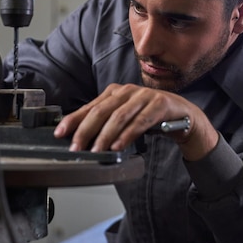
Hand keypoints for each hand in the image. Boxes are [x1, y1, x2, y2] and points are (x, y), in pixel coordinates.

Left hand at [54, 83, 218, 160]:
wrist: (182, 114)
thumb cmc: (149, 116)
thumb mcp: (124, 118)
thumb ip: (104, 124)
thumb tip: (80, 137)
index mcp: (115, 92)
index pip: (89, 107)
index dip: (73, 119)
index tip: (60, 132)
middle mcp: (127, 91)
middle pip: (101, 111)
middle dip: (86, 130)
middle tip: (76, 147)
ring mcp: (143, 96)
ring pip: (119, 117)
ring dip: (105, 136)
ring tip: (96, 150)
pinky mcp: (159, 105)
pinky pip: (140, 122)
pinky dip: (127, 135)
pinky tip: (118, 146)